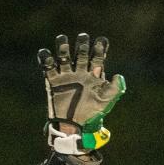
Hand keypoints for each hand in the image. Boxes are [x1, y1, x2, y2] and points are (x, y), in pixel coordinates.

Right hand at [37, 33, 124, 154]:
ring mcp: (66, 75)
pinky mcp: (53, 80)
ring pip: (64, 56)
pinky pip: (47, 66)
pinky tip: (45, 54)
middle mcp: (80, 72)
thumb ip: (114, 89)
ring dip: (62, 47)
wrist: (74, 127)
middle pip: (80, 53)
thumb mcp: (105, 102)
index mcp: (94, 76)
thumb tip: (119, 76)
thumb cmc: (91, 115)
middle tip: (83, 37)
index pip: (97, 58)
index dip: (100, 48)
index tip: (102, 40)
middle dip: (82, 45)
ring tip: (62, 39)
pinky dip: (45, 58)